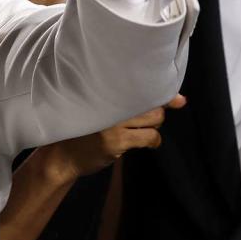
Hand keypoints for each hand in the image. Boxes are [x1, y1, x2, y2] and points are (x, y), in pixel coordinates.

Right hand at [36, 94, 186, 183]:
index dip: (163, 90)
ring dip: (155, 125)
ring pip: (154, 118)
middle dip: (157, 111)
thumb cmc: (83, 129)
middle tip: (147, 119)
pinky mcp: (116, 141)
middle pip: (152, 100)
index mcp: (102, 89)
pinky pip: (149, 137)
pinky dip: (154, 141)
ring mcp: (112, 121)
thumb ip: (125, 100)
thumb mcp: (97, 108)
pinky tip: (148, 143)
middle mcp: (107, 101)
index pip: (139, 84)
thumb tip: (179, 99)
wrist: (61, 156)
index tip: (179, 99)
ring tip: (144, 130)